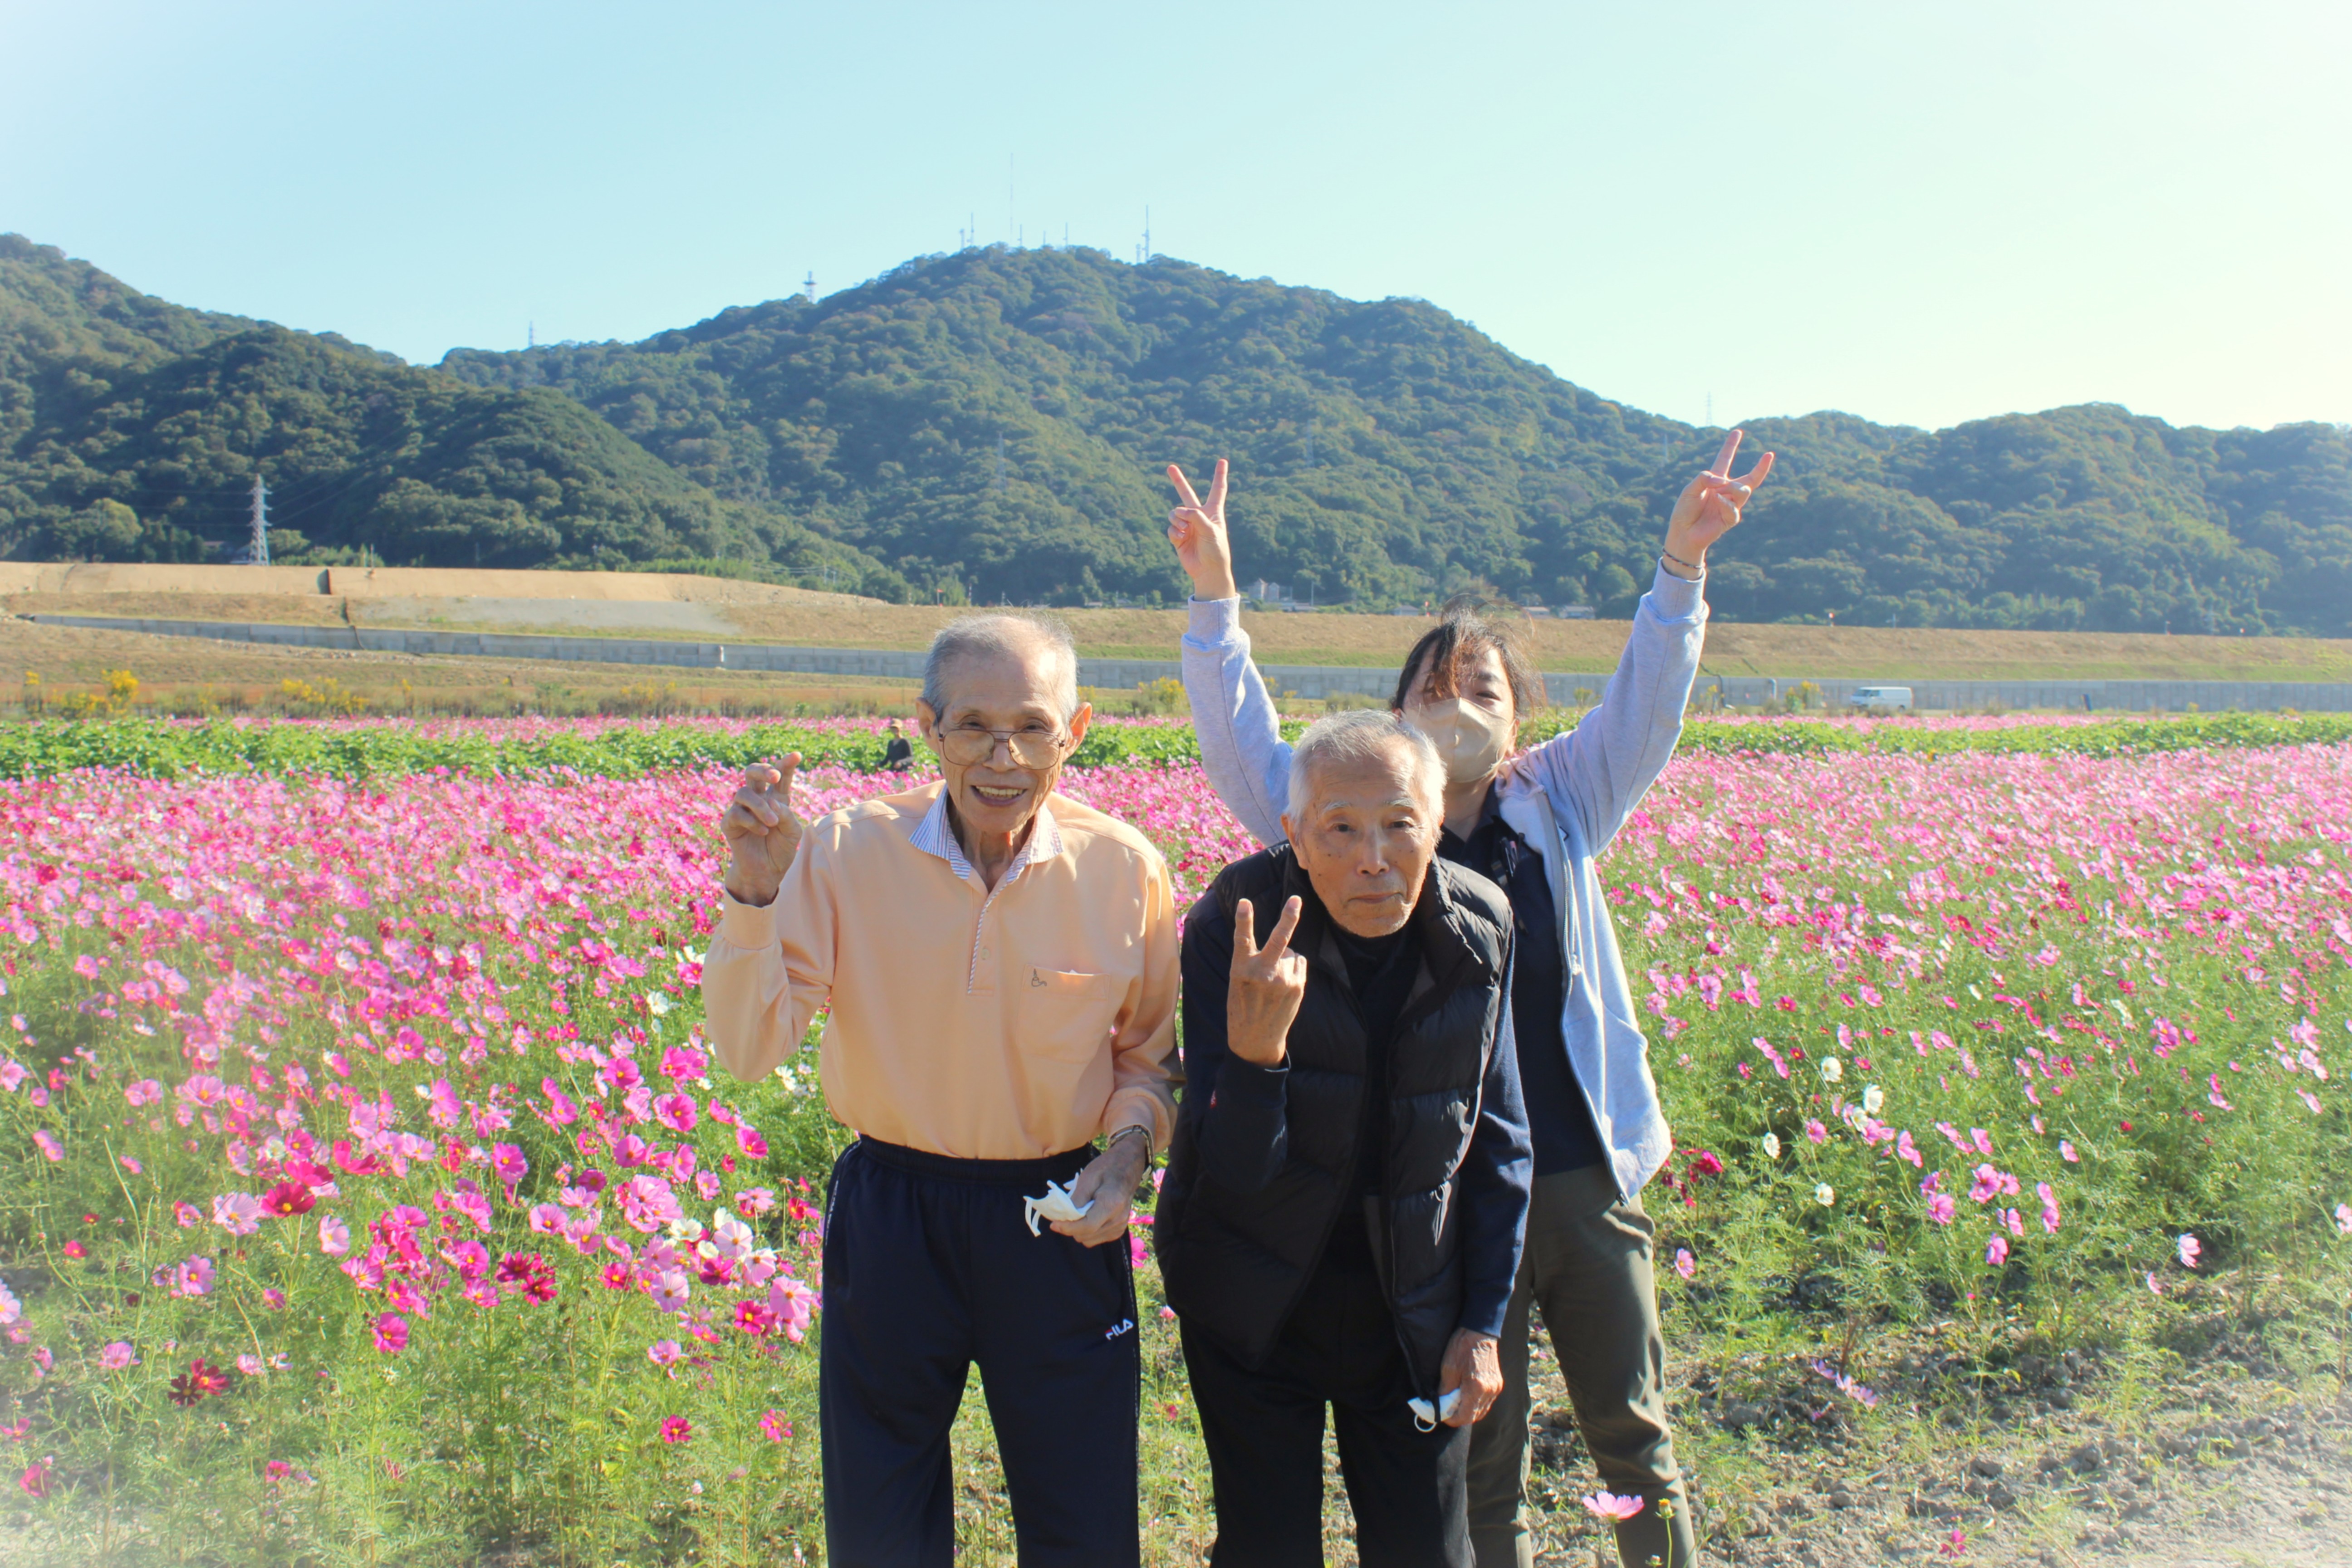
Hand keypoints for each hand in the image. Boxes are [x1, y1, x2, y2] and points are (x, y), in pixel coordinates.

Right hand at [720, 755, 804, 906]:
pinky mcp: (730, 823)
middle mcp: (757, 799)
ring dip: (760, 806)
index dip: (786, 764)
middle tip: (774, 776)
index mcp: (775, 798)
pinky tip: (762, 832)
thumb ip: (787, 815)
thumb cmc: (781, 849)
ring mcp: (741, 810)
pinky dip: (751, 821)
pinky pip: (736, 813)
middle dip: (763, 769)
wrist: (767, 872)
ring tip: (772, 823)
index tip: (797, 756)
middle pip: (752, 772)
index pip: (779, 776)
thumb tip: (771, 802)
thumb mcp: (792, 832)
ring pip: (744, 793)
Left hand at [1050, 1131, 1150, 1246]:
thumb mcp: (1088, 1178)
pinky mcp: (1118, 1231)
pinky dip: (1087, 1231)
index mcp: (1112, 1204)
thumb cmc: (1107, 1168)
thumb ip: (1076, 1200)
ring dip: (1078, 1230)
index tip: (1053, 1224)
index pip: (1087, 1225)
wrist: (1128, 1167)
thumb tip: (1062, 1218)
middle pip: (1085, 1235)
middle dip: (1071, 1226)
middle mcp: (1118, 1219)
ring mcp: (1120, 1227)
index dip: (1067, 1227)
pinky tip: (1088, 1216)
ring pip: (1088, 1240)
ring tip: (1080, 1212)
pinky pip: (1094, 1239)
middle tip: (1065, 1212)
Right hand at [1166, 458, 1238, 600]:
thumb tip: (1177, 511)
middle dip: (1178, 481)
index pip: (1217, 489)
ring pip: (1175, 513)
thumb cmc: (1215, 550)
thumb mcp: (1210, 530)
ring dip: (1177, 519)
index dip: (1219, 475)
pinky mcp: (1178, 536)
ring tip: (1184, 529)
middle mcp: (1199, 516)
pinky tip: (1181, 538)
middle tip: (1170, 467)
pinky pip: (1171, 527)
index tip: (1223, 461)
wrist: (1208, 571)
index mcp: (1213, 512)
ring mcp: (1187, 526)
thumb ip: (1195, 516)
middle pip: (1187, 494)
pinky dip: (1175, 531)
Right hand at [1227, 896, 1306, 1066]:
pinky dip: (1293, 967)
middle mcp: (1263, 973)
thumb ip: (1254, 960)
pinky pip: (1299, 963)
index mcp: (1241, 970)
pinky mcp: (1298, 986)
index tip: (1244, 902)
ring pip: (1290, 952)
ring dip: (1284, 958)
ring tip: (1273, 980)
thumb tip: (1287, 944)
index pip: (1242, 940)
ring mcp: (1283, 981)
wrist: (1256, 1038)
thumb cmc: (1243, 1004)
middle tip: (1296, 899)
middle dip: (1288, 917)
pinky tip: (1284, 983)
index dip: (1243, 920)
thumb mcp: (1238, 981)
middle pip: (1279, 940)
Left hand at [1437, 1329, 1502, 1426]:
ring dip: (1468, 1411)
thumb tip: (1440, 1405)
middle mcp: (1489, 1391)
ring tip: (1455, 1403)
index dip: (1451, 1419)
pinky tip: (1466, 1396)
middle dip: (1459, 1416)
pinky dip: (1476, 1404)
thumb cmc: (1462, 1346)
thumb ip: (1445, 1390)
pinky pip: (1486, 1402)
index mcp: (1476, 1388)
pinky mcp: (1497, 1384)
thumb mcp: (1448, 1368)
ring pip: (1481, 1411)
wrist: (1480, 1331)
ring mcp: (1495, 1388)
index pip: (1465, 1417)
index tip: (1441, 1415)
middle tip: (1446, 1410)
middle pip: (1474, 1417)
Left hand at [1663, 428, 1774, 572]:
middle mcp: (1725, 491)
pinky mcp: (1730, 518)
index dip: (1731, 445)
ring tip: (1720, 492)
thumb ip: (1704, 478)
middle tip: (1769, 455)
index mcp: (1714, 480)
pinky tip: (1719, 501)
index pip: (1725, 459)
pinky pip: (1734, 508)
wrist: (1683, 533)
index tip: (1737, 432)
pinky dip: (1726, 503)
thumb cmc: (1685, 510)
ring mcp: (1730, 505)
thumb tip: (1723, 480)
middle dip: (1761, 468)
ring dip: (1732, 488)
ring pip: (1743, 491)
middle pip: (1749, 478)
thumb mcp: (1690, 489)